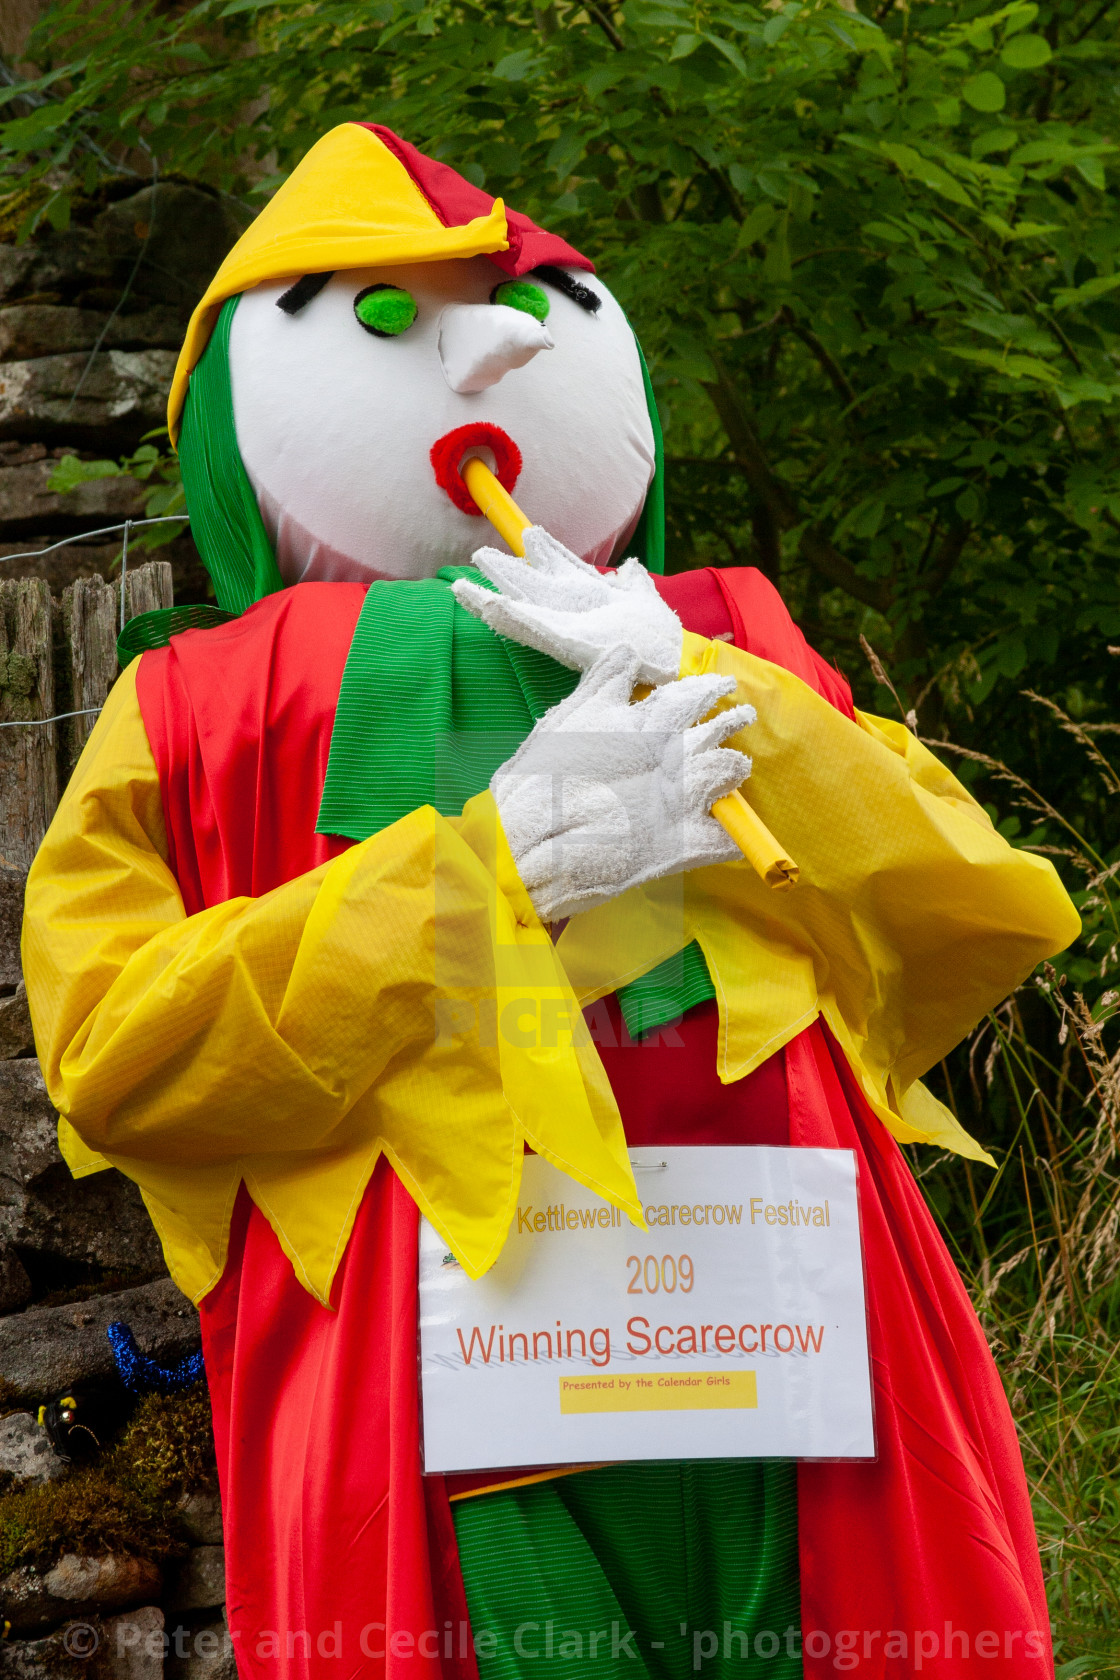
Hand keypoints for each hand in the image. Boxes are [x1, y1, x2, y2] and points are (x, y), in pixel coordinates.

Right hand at [451, 526, 683, 685]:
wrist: (672, 661)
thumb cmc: (655, 636)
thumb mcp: (645, 600)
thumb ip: (635, 584)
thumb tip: (631, 567)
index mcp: (591, 596)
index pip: (563, 569)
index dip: (547, 551)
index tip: (531, 533)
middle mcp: (574, 610)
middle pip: (534, 585)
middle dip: (509, 571)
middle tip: (482, 554)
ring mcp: (566, 626)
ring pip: (524, 606)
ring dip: (495, 595)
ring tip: (462, 587)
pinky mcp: (567, 641)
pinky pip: (534, 628)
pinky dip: (510, 618)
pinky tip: (489, 605)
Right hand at [492, 646, 755, 923]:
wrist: (531, 840)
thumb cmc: (543, 776)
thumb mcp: (570, 717)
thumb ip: (605, 683)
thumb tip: (628, 651)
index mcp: (650, 723)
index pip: (694, 696)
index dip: (711, 688)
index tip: (722, 685)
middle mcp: (675, 756)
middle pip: (720, 730)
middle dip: (732, 721)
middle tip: (741, 716)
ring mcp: (684, 799)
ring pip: (730, 772)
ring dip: (733, 768)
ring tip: (734, 767)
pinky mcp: (684, 844)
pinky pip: (727, 838)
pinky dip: (734, 834)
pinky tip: (731, 830)